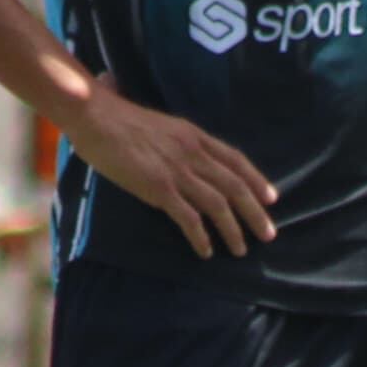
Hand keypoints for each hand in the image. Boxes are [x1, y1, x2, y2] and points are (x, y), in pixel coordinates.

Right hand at [63, 79, 276, 255]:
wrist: (95, 116)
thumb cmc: (118, 118)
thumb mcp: (161, 124)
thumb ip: (177, 139)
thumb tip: (183, 150)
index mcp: (194, 135)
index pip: (236, 160)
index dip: (257, 180)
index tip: (271, 199)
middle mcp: (192, 152)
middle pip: (235, 186)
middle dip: (255, 213)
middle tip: (268, 234)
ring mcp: (177, 170)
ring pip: (218, 205)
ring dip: (233, 230)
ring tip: (240, 249)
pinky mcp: (158, 187)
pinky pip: (188, 218)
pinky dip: (201, 237)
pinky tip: (206, 250)